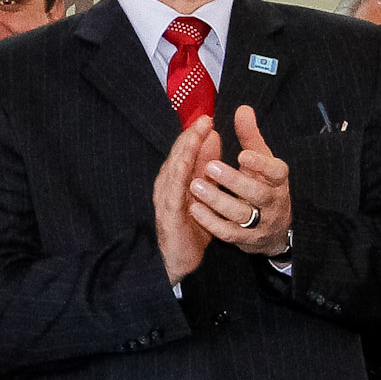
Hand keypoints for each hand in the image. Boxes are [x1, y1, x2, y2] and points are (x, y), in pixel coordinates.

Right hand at [153, 116, 219, 281]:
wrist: (181, 260)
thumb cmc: (192, 226)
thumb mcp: (205, 191)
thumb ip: (208, 166)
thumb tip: (214, 138)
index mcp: (177, 180)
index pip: (185, 152)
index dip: (195, 135)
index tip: (208, 119)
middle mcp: (168, 186)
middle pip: (178, 156)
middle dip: (190, 136)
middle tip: (205, 119)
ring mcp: (166, 199)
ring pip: (174, 169)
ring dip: (184, 151)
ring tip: (196, 134)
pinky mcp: (168, 214)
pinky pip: (173, 191)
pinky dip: (179, 175)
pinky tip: (186, 163)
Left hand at [190, 105, 292, 255]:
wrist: (275, 229)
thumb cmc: (263, 185)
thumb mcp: (261, 160)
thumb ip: (250, 136)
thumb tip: (242, 109)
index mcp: (278, 180)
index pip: (276, 171)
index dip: (260, 164)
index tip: (243, 154)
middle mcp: (273, 202)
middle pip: (257, 194)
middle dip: (234, 181)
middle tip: (209, 167)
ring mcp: (261, 224)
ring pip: (241, 215)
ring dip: (217, 201)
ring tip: (195, 186)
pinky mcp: (247, 240)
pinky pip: (229, 234)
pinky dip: (211, 222)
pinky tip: (194, 209)